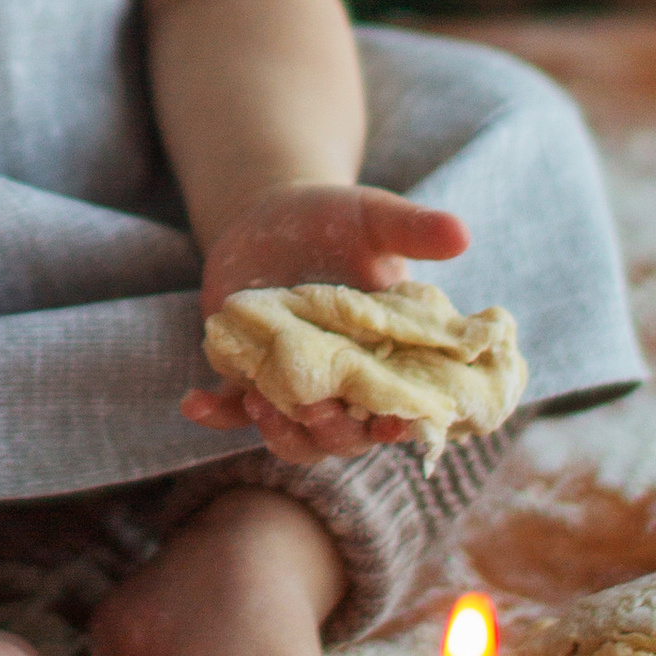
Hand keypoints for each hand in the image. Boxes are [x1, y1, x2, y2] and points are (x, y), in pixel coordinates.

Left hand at [181, 180, 468, 469]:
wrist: (271, 216)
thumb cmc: (335, 219)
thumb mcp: (373, 217)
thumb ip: (413, 229)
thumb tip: (462, 234)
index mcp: (391, 357)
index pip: (407, 406)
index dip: (404, 422)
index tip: (395, 423)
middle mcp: (347, 384)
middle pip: (348, 435)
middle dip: (334, 431)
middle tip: (314, 406)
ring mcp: (297, 387)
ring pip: (296, 438)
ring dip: (280, 432)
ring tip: (257, 402)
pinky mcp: (250, 378)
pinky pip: (234, 410)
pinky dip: (216, 413)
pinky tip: (193, 402)